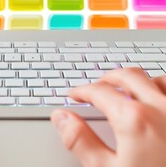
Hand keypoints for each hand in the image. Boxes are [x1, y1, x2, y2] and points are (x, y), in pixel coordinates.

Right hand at [51, 68, 165, 166]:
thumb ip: (80, 141)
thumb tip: (62, 118)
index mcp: (135, 120)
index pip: (99, 91)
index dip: (82, 91)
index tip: (75, 94)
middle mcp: (162, 108)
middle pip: (127, 76)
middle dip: (106, 79)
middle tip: (95, 88)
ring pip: (157, 79)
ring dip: (137, 81)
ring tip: (126, 91)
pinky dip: (162, 89)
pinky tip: (158, 101)